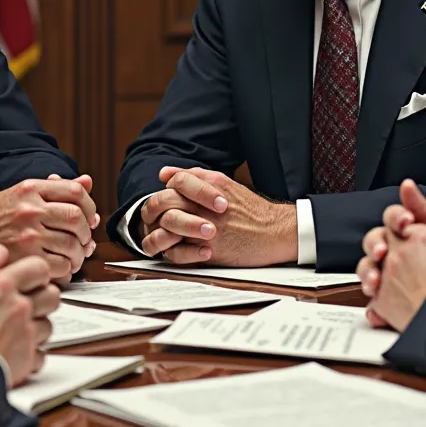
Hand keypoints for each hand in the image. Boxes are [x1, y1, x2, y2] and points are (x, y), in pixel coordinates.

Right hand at [0, 175, 98, 281]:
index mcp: (29, 189)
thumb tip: (86, 181)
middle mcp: (30, 209)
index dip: (88, 207)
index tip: (88, 219)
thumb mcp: (18, 195)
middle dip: (85, 234)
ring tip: (71, 259)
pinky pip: (59, 267)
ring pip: (71, 245)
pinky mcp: (23, 259)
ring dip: (77, 255)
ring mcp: (27, 234)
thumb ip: (53, 189)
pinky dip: (65, 271)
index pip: (75, 192)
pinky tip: (58, 271)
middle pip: (77, 219)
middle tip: (82, 242)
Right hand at [0, 243, 59, 385]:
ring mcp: (24, 322)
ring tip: (27, 322)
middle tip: (28, 287)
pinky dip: (34, 351)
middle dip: (36, 277)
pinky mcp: (29, 349)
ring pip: (50, 306)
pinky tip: (22, 352)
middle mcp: (11, 297)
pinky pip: (43, 345)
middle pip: (40, 271)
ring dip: (39, 312)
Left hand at [141, 167, 296, 266]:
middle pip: (165, 202)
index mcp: (211, 186)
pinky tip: (171, 250)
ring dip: (156, 233)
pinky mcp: (209, 252)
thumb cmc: (250, 209)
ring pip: (166, 228)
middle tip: (151, 216)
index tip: (163, 197)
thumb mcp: (224, 184)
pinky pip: (177, 253)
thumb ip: (195, 175)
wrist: (274, 233)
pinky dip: (169, 252)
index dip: (165, 188)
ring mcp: (207, 229)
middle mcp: (207, 206)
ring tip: (156, 236)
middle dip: (152, 209)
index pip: (176, 181)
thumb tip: (165, 173)